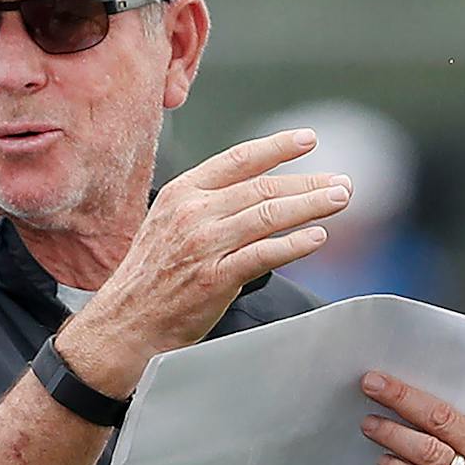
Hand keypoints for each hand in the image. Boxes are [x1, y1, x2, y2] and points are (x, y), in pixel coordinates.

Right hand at [58, 128, 350, 392]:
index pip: (237, 160)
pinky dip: (296, 243)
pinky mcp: (214, 278)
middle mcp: (191, 213)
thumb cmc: (149, 280)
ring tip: (341, 200)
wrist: (123, 324)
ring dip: (312, 205)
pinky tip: (318, 237)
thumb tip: (254, 195)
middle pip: (262, 187)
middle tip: (342, 182)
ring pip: (269, 214)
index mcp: (180, 193)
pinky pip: (265, 254)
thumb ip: (205, 207)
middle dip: (309, 182)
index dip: (277, 147)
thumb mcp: (167, 226)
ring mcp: (203, 245)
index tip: (308, 139)